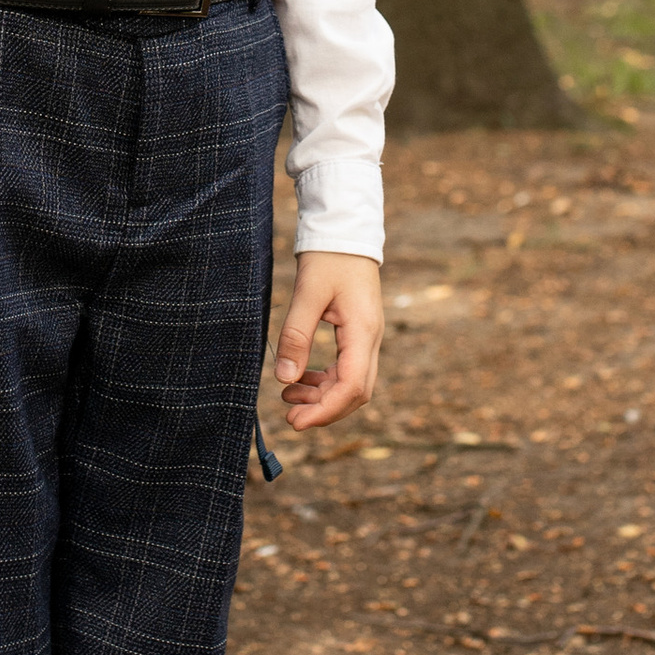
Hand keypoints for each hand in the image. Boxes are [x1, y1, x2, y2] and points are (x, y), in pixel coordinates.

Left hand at [275, 250, 382, 434]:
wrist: (345, 232)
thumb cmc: (328, 258)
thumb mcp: (307, 294)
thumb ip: (295, 336)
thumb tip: (284, 378)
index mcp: (363, 331)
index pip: (353, 386)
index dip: (326, 410)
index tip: (297, 422)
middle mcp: (371, 339)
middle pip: (356, 392)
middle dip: (324, 410)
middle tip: (290, 419)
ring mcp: (366, 337)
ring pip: (351, 383)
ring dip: (322, 396)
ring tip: (288, 397)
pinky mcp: (357, 334)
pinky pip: (346, 368)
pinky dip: (324, 381)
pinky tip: (300, 379)